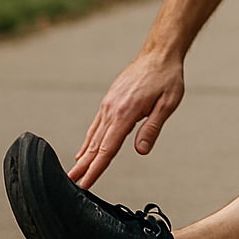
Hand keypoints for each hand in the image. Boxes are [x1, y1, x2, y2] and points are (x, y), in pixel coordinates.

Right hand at [67, 50, 184, 189]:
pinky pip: (97, 123)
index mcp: (125, 113)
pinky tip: (85, 149)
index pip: (107, 148)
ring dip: (83, 155)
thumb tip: (141, 151)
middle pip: (95, 145)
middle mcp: (112, 108)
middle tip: (71, 185)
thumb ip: (152, 128)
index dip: (96, 168)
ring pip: (94, 135)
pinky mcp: (110, 99)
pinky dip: (89, 139)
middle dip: (83, 166)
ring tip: (74, 172)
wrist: (160, 53)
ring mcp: (109, 103)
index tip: (84, 184)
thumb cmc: (167, 77)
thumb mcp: (167, 104)